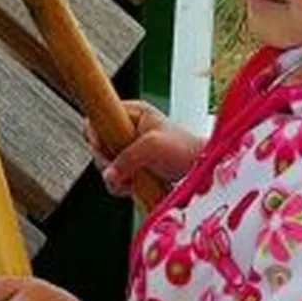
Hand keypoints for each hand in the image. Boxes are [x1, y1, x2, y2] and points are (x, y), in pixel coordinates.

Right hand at [85, 101, 203, 196]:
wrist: (204, 170)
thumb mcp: (153, 147)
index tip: (107, 152)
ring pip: (105, 165)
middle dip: (107, 163)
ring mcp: (131, 150)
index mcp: (133, 113)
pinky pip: (116, 178)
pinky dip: (122, 186)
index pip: (98, 118)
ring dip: (115, 178)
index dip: (96, 136)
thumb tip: (108, 174)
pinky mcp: (135, 167)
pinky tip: (134, 187)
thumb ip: (127, 158)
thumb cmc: (186, 150)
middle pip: (98, 146)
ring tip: (132, 181)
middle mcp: (129, 129)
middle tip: (123, 170)